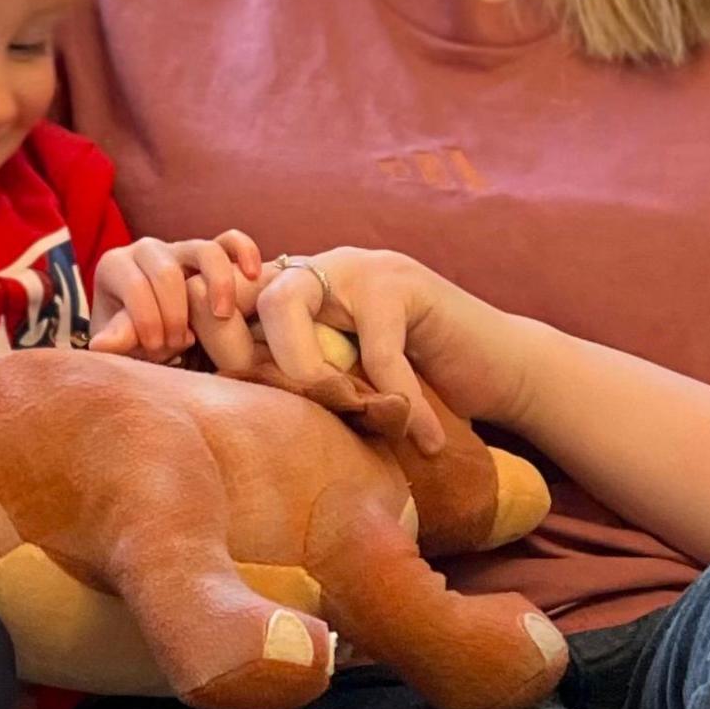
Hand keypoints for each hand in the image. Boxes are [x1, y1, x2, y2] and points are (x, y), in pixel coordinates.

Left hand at [88, 232, 262, 359]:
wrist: (152, 334)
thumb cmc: (132, 338)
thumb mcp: (120, 341)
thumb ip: (118, 336)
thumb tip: (101, 344)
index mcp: (114, 265)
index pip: (135, 287)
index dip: (148, 321)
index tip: (155, 349)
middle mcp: (145, 250)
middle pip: (167, 272)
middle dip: (175, 314)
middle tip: (179, 343)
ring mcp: (179, 248)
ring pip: (204, 250)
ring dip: (216, 284)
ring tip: (222, 315)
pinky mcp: (209, 253)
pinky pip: (230, 241)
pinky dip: (243, 251)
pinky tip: (252, 274)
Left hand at [205, 249, 541, 449]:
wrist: (501, 366)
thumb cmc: (418, 387)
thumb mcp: (343, 385)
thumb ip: (291, 383)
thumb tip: (222, 420)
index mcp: (293, 290)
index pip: (224, 298)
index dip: (208, 337)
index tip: (218, 392)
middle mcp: (316, 269)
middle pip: (240, 295)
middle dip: (239, 352)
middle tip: (276, 406)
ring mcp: (358, 268)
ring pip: (285, 303)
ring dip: (302, 370)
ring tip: (348, 413)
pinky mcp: (403, 284)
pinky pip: (375, 349)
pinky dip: (399, 401)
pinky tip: (424, 440)